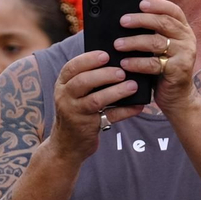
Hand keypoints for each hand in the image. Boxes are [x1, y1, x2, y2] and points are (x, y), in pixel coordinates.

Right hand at [50, 50, 144, 165]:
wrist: (66, 145)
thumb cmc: (77, 110)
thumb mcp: (74, 94)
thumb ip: (88, 78)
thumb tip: (118, 62)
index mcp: (62, 84)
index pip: (72, 67)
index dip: (89, 59)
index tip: (106, 55)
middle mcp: (64, 97)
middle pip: (83, 81)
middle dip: (104, 74)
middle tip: (122, 71)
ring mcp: (74, 113)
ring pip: (95, 100)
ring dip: (116, 92)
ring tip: (133, 86)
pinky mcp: (87, 128)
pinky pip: (109, 117)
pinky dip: (125, 111)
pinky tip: (138, 106)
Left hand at [117, 0, 200, 115]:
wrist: (178, 97)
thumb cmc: (165, 69)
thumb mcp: (162, 48)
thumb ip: (153, 33)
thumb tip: (126, 20)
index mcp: (184, 30)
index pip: (173, 11)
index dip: (158, 4)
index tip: (141, 3)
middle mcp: (187, 39)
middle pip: (164, 23)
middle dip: (141, 20)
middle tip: (123, 21)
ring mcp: (184, 55)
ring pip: (156, 42)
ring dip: (134, 42)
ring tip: (117, 44)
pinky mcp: (178, 71)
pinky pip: (154, 64)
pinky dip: (137, 62)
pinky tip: (124, 63)